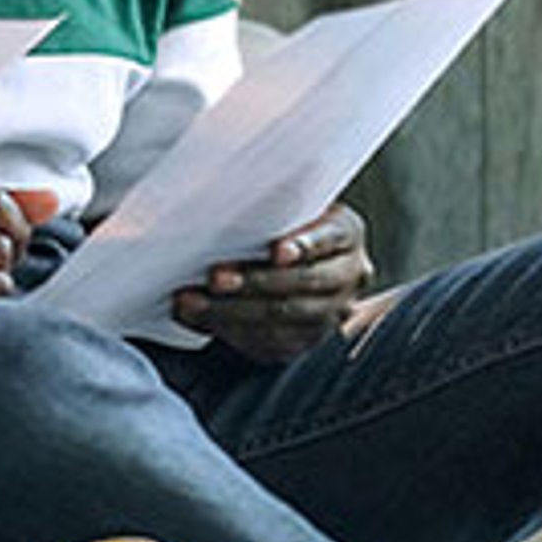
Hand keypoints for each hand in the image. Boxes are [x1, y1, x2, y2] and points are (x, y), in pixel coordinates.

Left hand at [172, 197, 378, 364]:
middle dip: (255, 282)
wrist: (287, 263)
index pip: (331, 238)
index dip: (305, 245)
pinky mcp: (304, 341)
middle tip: (216, 278)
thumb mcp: (286, 208)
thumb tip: (215, 199)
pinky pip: (268, 342)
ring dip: (232, 311)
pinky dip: (228, 330)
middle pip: (305, 283)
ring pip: (283, 318)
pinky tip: (199, 317)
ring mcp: (330, 314)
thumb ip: (269, 207)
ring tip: (193, 301)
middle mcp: (348, 276)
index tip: (277, 251)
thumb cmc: (279, 225)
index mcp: (347, 234)